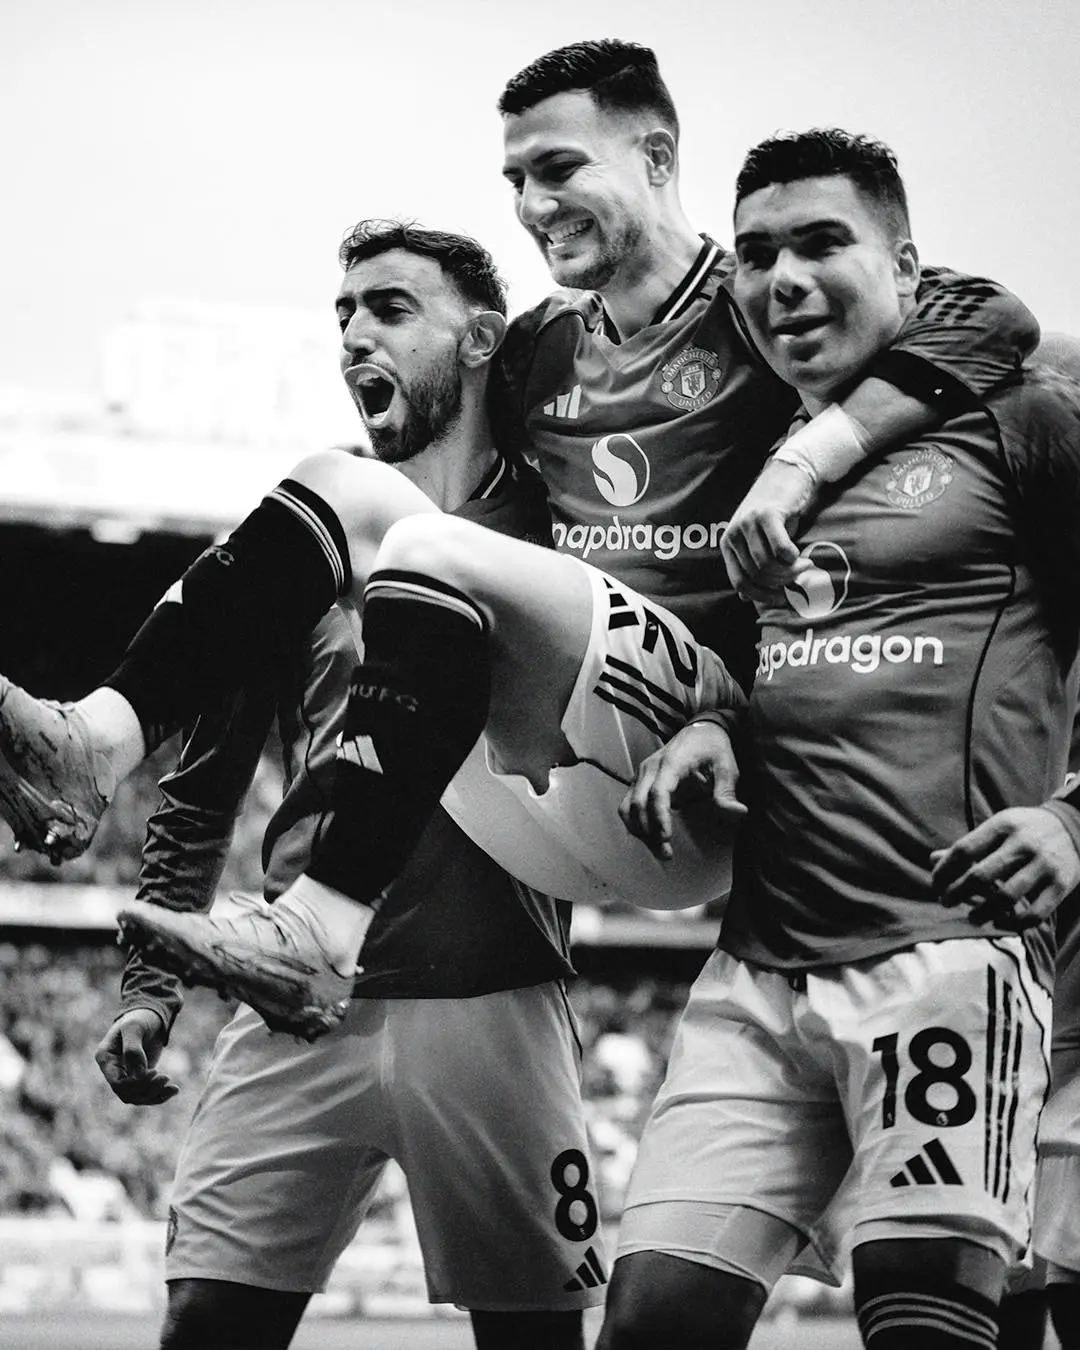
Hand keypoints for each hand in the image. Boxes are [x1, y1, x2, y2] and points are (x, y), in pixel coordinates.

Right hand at [94, 1008, 177, 1104]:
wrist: (150, 1014)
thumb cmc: (139, 1017)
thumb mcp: (134, 1027)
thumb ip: (133, 1049)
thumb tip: (138, 1075)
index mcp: (106, 1058)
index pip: (116, 1083)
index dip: (134, 1084)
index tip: (153, 1071)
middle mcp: (113, 1070)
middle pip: (127, 1094)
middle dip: (147, 1090)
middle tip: (165, 1077)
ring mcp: (125, 1074)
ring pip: (137, 1097)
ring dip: (155, 1094)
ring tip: (172, 1086)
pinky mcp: (139, 1076)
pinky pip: (147, 1093)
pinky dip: (160, 1095)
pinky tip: (174, 1090)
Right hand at [620, 721, 746, 861]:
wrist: (700, 730)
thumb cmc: (713, 748)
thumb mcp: (727, 766)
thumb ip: (727, 790)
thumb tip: (739, 812)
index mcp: (671, 763)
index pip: (658, 792)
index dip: (660, 816)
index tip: (667, 837)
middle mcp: (650, 768)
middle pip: (638, 803)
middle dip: (648, 831)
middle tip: (666, 853)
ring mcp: (641, 774)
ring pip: (628, 806)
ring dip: (639, 830)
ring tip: (658, 848)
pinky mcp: (639, 780)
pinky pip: (627, 805)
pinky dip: (634, 823)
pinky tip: (649, 837)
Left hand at [720, 459, 814, 598]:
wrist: (788, 474)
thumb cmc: (776, 512)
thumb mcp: (758, 540)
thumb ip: (750, 565)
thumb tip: (744, 598)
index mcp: (728, 544)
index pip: (740, 583)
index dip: (762, 596)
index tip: (781, 598)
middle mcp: (734, 534)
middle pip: (756, 576)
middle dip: (781, 583)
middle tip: (799, 578)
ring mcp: (748, 523)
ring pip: (767, 565)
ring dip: (789, 572)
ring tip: (804, 567)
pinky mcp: (767, 514)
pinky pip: (780, 550)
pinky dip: (793, 559)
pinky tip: (801, 557)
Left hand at [931, 806, 1079, 929]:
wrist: (1075, 827)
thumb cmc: (1026, 830)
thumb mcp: (998, 827)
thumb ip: (969, 845)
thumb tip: (932, 860)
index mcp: (1003, 825)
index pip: (964, 850)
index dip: (944, 870)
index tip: (935, 883)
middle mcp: (1024, 843)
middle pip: (980, 875)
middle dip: (956, 893)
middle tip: (946, 902)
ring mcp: (1044, 864)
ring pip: (1006, 897)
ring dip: (982, 912)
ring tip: (972, 918)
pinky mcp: (1062, 884)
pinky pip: (1035, 913)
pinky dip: (1014, 922)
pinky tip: (1000, 921)